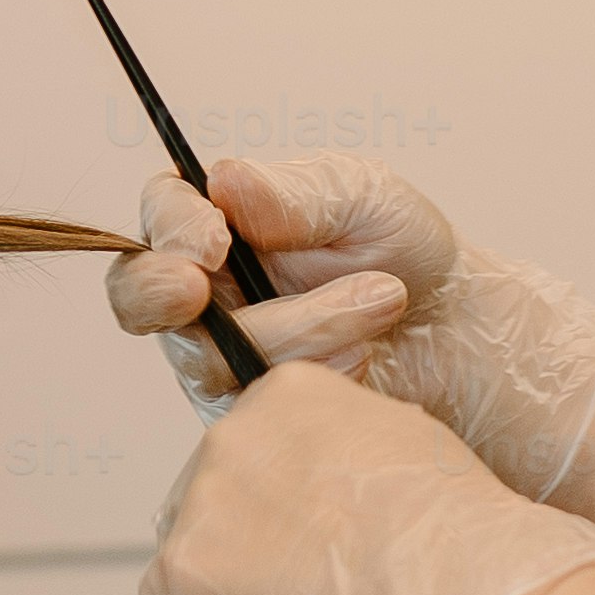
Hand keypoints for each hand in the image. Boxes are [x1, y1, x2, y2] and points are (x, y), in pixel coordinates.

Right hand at [106, 149, 594, 495]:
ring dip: (299, 329)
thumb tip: (225, 180)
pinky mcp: (249, 414)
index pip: (161, 213)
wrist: (455, 330)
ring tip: (382, 299)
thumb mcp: (360, 198)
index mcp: (217, 218)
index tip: (213, 239)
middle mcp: (203, 289)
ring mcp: (218, 355)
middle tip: (196, 290)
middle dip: (158, 294)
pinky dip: (319, 375)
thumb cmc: (403, 250)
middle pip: (139, 296)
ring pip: (209, 356)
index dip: (172, 229)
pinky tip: (366, 354)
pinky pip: (255, 406)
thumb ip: (293, 196)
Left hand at [135, 357, 594, 594]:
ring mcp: (201, 499)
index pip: (258, 446)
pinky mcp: (184, 568)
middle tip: (309, 577)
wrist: (441, 578)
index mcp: (286, 391)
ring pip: (191, 548)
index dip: (284, 499)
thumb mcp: (407, 444)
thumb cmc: (447, 520)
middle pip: (218, 494)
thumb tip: (344, 484)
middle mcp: (231, 431)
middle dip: (251, 536)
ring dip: (228, 582)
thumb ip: (352, 451)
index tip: (318, 530)